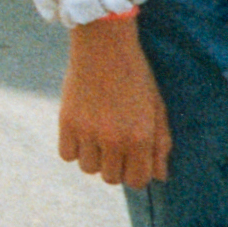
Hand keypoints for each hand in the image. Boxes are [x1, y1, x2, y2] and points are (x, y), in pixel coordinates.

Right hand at [59, 19, 170, 186]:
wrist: (103, 46)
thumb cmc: (135, 76)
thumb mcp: (156, 108)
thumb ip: (160, 144)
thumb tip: (160, 176)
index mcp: (140, 137)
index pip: (137, 180)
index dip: (136, 173)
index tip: (133, 160)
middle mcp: (114, 139)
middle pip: (111, 178)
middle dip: (115, 167)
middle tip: (115, 146)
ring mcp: (88, 132)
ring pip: (88, 169)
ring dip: (94, 159)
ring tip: (97, 139)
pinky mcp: (66, 122)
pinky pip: (67, 155)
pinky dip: (74, 149)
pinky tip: (82, 134)